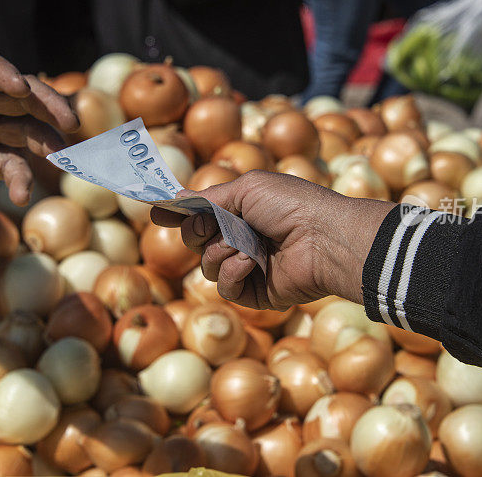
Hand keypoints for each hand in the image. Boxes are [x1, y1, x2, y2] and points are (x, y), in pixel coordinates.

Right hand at [151, 170, 394, 310]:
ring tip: (249, 245)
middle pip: (196, 242)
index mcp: (243, 213)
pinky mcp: (256, 293)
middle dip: (200, 232)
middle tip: (214, 225)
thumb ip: (207, 198)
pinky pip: (225, 287)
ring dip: (222, 251)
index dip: (182, 216)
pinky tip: (255, 263)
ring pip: (207, 265)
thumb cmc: (289, 206)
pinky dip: (235, 272)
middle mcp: (243, 240)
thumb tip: (171, 199)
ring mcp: (249, 268)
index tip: (158, 213)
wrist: (323, 238)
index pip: (200, 217)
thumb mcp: (246, 189)